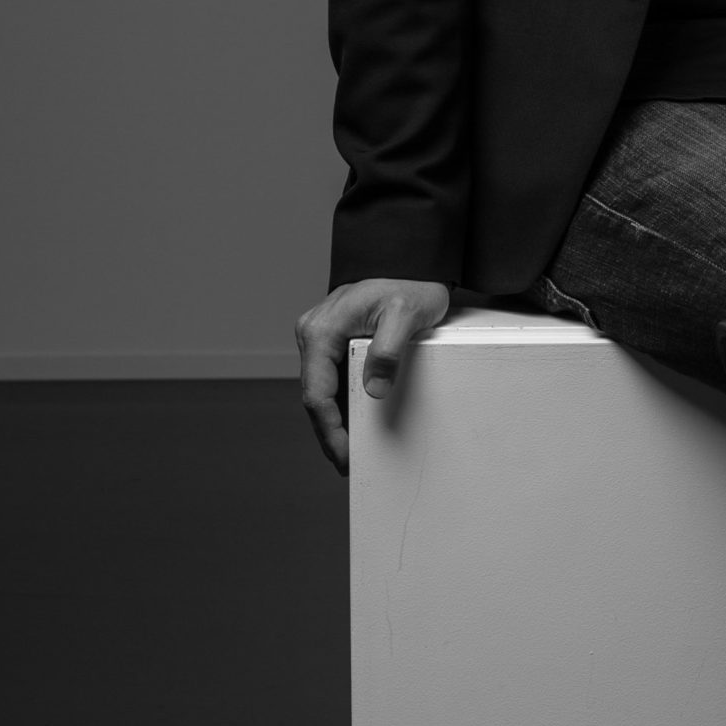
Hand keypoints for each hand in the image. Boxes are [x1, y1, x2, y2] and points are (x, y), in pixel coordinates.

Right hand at [295, 277, 451, 472]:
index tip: (345, 456)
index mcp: (321, 329)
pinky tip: (353, 423)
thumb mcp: (405, 315)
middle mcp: (313, 332)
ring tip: (350, 451)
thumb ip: (388, 351)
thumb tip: (373, 390)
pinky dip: (340, 402)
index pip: (317, 392)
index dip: (330, 430)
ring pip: (321, 389)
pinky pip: (331, 378)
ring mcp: (319, 336)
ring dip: (334, 420)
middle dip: (330, 433)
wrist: (411, 261)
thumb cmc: (409, 284)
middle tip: (348, 464)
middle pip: (314, 395)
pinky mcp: (331, 339)